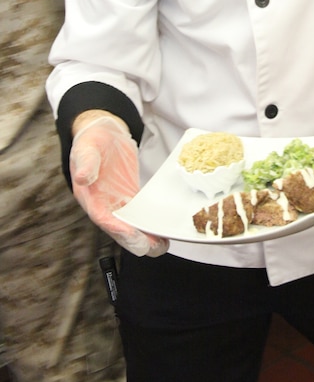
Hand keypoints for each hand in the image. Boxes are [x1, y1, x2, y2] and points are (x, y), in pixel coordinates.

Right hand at [70, 115, 168, 256]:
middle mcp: (102, 204)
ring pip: (131, 226)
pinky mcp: (128, 196)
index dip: (116, 228)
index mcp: (89, 196)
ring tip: (162, 244)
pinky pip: (139, 214)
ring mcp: (116, 202)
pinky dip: (149, 224)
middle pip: (118, 228)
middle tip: (152, 247)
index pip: (102, 217)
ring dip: (145, 237)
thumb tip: (82, 177)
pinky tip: (162, 231)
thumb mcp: (86, 148)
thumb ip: (86, 163)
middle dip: (135, 240)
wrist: (102, 134)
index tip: (130, 234)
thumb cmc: (91, 142)